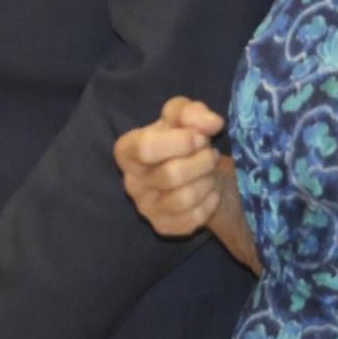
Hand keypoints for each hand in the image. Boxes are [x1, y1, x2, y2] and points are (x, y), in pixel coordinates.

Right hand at [114, 96, 228, 237]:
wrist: (191, 169)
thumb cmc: (181, 137)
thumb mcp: (182, 115)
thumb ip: (192, 112)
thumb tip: (211, 123)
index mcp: (126, 151)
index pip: (146, 149)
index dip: (180, 142)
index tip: (201, 137)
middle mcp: (130, 182)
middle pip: (171, 175)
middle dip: (201, 162)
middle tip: (211, 154)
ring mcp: (145, 208)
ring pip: (184, 199)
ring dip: (207, 182)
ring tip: (210, 171)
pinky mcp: (163, 226)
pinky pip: (193, 219)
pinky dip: (209, 203)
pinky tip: (209, 190)